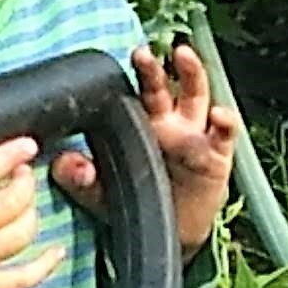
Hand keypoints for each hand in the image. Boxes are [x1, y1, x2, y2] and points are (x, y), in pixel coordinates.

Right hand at [0, 115, 60, 287]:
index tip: (26, 145)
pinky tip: (54, 251)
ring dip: (31, 215)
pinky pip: (21, 280)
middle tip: (23, 174)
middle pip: (8, 204)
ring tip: (25, 205)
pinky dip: (44, 265)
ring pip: (19, 236)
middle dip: (25, 183)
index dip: (6, 156)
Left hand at [51, 42, 238, 254]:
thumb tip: (62, 163)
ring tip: (184, 55)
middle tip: (141, 53)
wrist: (171, 234)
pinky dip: (225, 121)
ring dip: (192, 73)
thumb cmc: (137, 204)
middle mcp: (169, 123)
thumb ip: (78, 179)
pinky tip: (220, 114)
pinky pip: (225, 134)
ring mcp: (194, 136)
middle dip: (152, 68)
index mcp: (141, 125)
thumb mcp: (101, 194)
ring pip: (196, 96)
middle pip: (162, 87)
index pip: (133, 93)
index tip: (116, 62)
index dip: (126, 77)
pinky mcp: (217, 155)